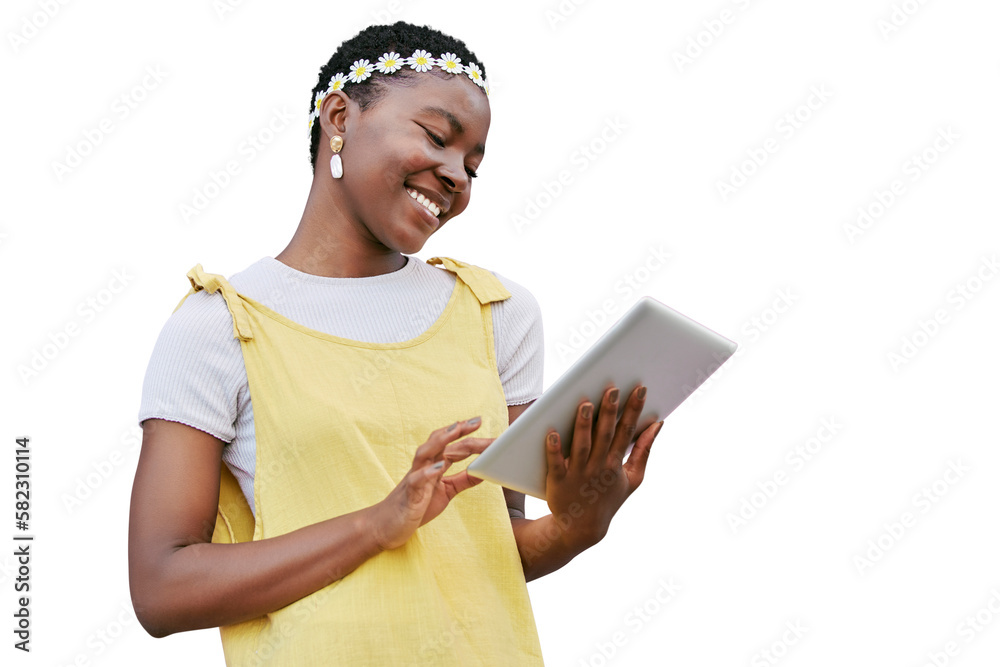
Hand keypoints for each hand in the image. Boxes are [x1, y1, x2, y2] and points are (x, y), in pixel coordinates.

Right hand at [368, 418, 492, 550]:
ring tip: (456, 430)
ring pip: (425, 453)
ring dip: (440, 440)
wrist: (385, 526)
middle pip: (440, 442)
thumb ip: (464, 480)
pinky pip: (416, 480)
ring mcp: (415, 477)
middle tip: (477, 420)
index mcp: (434, 465)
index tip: (483, 424)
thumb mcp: (446, 491)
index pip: (453, 445)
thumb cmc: (415, 506)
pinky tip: (439, 467)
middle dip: (458, 430)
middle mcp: (424, 467)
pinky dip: (427, 472)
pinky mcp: (409, 494)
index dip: (468, 435)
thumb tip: (485, 469)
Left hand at [544, 384, 663, 548]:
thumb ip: (644, 451)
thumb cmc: (608, 498)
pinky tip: (551, 432)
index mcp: (616, 464)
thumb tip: (658, 425)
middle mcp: (598, 468)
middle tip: (612, 389)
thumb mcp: (633, 478)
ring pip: (581, 446)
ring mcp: (578, 475)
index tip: (639, 389)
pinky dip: (554, 449)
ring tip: (585, 404)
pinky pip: (556, 463)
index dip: (634, 410)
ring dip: (583, 426)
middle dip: (609, 412)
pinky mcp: (558, 482)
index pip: (627, 432)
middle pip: (605, 436)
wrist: (581, 528)